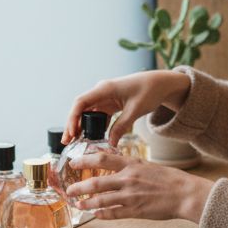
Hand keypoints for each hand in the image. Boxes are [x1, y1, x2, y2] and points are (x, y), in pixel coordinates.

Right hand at [64, 69, 190, 145]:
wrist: (160, 83)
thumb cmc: (149, 91)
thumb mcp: (135, 110)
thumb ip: (121, 126)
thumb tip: (110, 144)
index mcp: (105, 88)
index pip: (81, 102)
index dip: (73, 117)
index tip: (71, 133)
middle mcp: (101, 91)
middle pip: (80, 108)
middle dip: (72, 124)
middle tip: (67, 142)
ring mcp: (105, 97)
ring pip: (87, 112)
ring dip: (80, 126)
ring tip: (74, 142)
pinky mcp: (110, 103)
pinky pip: (97, 115)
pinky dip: (92, 125)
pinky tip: (89, 137)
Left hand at [65, 152, 212, 222]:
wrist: (186, 194)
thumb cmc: (171, 179)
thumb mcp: (149, 166)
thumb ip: (132, 167)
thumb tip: (117, 168)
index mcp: (132, 164)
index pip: (102, 158)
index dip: (85, 160)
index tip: (73, 163)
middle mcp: (129, 178)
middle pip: (96, 182)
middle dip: (79, 187)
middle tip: (69, 190)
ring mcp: (131, 196)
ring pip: (101, 200)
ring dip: (87, 204)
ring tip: (79, 205)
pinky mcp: (135, 210)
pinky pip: (113, 213)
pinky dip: (102, 214)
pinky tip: (96, 215)